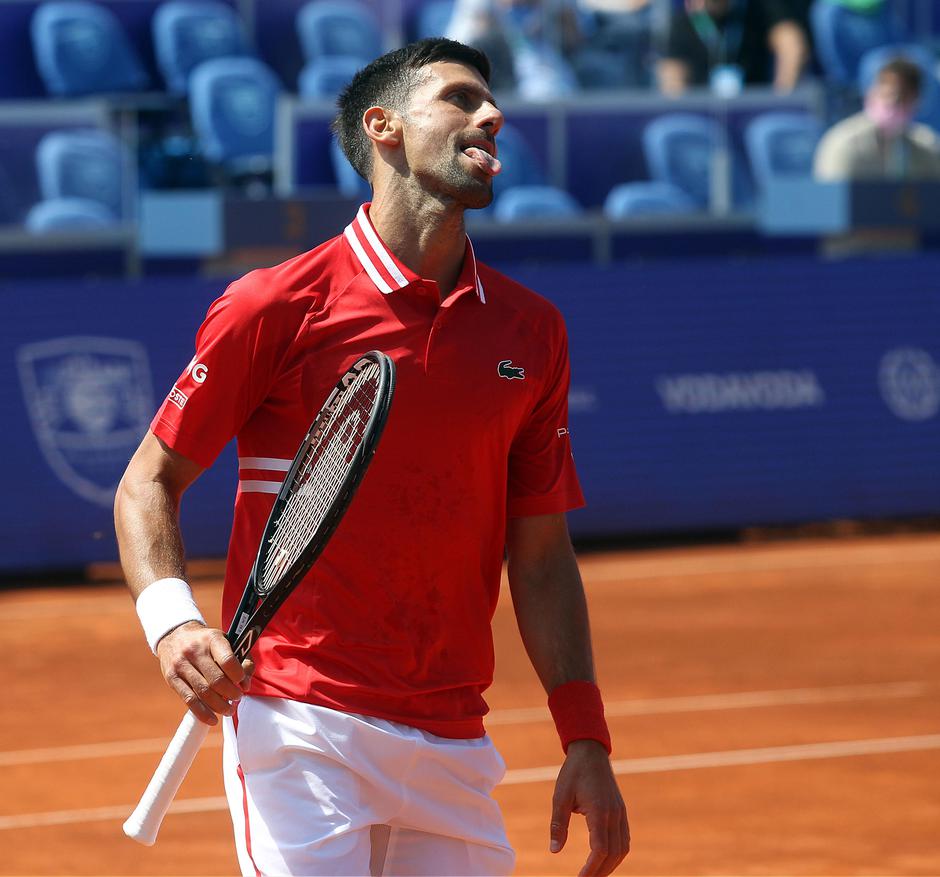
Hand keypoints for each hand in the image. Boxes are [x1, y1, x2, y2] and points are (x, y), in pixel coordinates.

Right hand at [156, 622, 253, 725]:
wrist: (174, 634)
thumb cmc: (206, 641)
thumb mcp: (224, 640)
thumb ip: (240, 659)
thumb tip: (246, 684)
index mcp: (212, 639)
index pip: (227, 660)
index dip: (238, 675)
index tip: (243, 682)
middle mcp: (195, 651)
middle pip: (216, 680)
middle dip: (231, 693)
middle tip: (238, 697)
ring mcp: (181, 665)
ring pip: (204, 692)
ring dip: (220, 705)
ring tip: (229, 710)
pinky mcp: (172, 678)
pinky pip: (189, 700)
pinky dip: (203, 713)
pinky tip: (213, 719)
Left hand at [550, 740, 628, 875]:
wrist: (590, 751)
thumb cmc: (573, 772)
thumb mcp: (560, 796)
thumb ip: (558, 824)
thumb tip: (554, 851)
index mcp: (599, 811)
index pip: (600, 849)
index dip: (591, 869)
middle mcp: (614, 814)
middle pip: (613, 854)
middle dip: (600, 872)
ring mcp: (620, 813)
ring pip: (622, 849)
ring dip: (610, 865)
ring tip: (594, 874)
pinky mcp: (621, 811)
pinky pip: (624, 839)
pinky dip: (616, 853)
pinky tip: (604, 859)